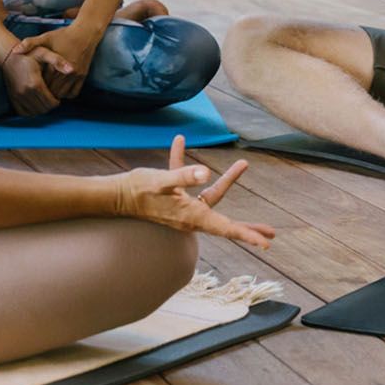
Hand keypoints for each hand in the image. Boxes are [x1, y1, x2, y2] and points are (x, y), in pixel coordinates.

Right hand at [2, 50, 60, 116]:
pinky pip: (24, 113)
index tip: (58, 96)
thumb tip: (72, 70)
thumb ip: (58, 61)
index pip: (50, 102)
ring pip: (35, 112)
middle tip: (53, 99)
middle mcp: (25, 92)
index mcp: (35, 83)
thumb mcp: (44, 53)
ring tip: (45, 100)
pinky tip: (35, 104)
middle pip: (44, 109)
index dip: (57, 101)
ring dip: (42, 109)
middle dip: (51, 106)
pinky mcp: (13, 98)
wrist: (8, 56)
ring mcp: (18, 96)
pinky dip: (31, 111)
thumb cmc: (28, 54)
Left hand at [14, 23, 97, 100]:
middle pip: (52, 92)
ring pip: (62, 95)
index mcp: (54, 65)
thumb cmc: (63, 35)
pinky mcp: (83, 77)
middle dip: (45, 93)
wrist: (85, 33)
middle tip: (38, 92)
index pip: (42, 84)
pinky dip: (67, 94)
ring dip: (55, 95)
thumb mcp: (45, 37)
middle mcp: (65, 72)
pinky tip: (61, 90)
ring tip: (48, 92)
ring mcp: (75, 76)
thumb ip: (29, 43)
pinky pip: (74, 93)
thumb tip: (14, 51)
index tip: (31, 85)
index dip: (36, 86)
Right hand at [117, 136, 276, 249]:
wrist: (114, 196)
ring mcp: (183, 207)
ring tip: (241, 168)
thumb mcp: (162, 180)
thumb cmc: (138, 190)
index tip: (266, 244)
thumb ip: (184, 175)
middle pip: (225, 222)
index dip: (247, 235)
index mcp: (193, 215)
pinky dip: (184, 161)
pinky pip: (185, 179)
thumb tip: (205, 173)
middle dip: (247, 227)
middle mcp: (191, 215)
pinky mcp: (173, 196)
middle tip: (270, 233)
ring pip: (211, 197)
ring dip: (226, 182)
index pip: (226, 227)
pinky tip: (180, 141)